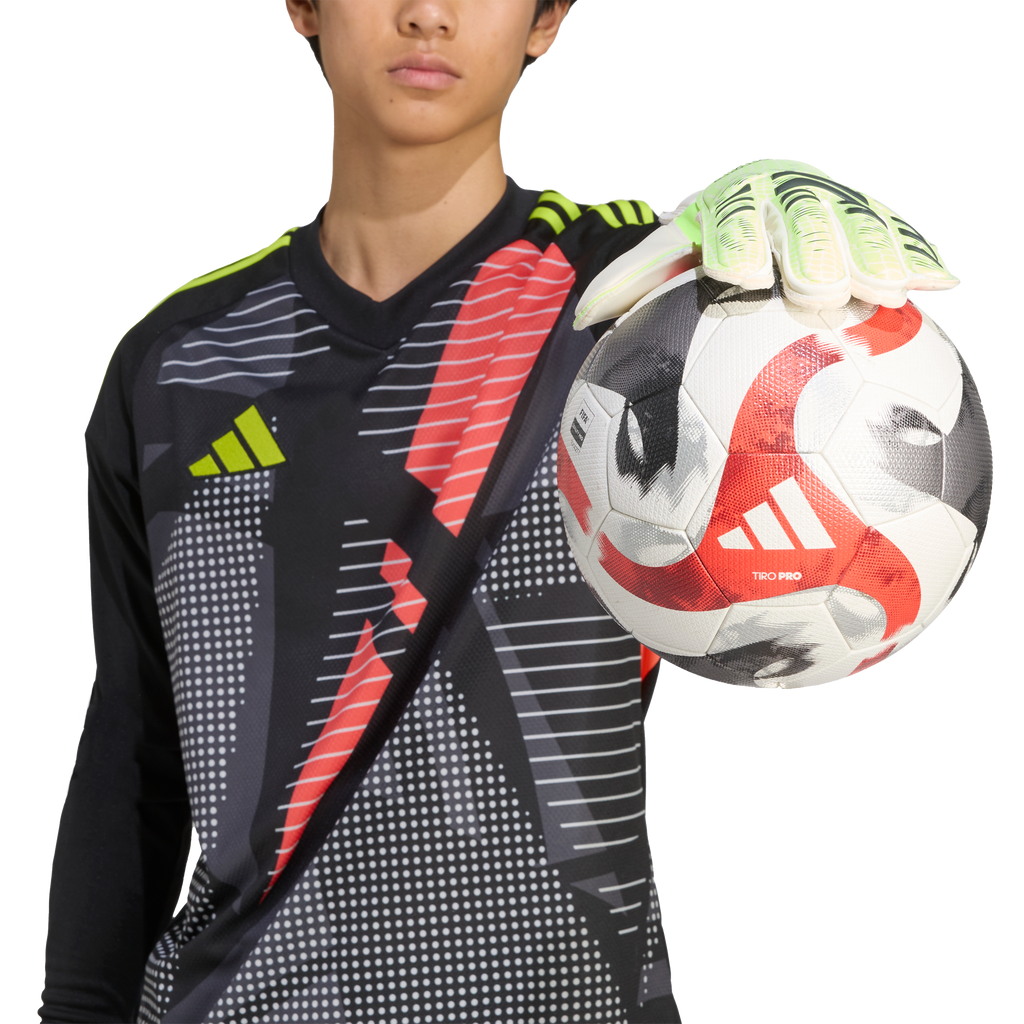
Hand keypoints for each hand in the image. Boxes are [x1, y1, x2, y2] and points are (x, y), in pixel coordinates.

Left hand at [573, 156, 962, 328]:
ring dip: (875, 254)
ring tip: (890, 289)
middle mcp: (787, 192)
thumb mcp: (671, 251)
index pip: (731, 222)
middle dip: (812, 250)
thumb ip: (636, 279)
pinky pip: (900, 229)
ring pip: (857, 222)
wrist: (760, 193)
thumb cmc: (710, 236)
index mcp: (733, 200)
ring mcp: (834, 199)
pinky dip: (920, 253)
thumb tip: (584, 316)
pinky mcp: (871, 212)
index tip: (739, 275)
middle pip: (803, 219)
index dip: (736, 245)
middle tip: (819, 289)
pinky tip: (944, 281)